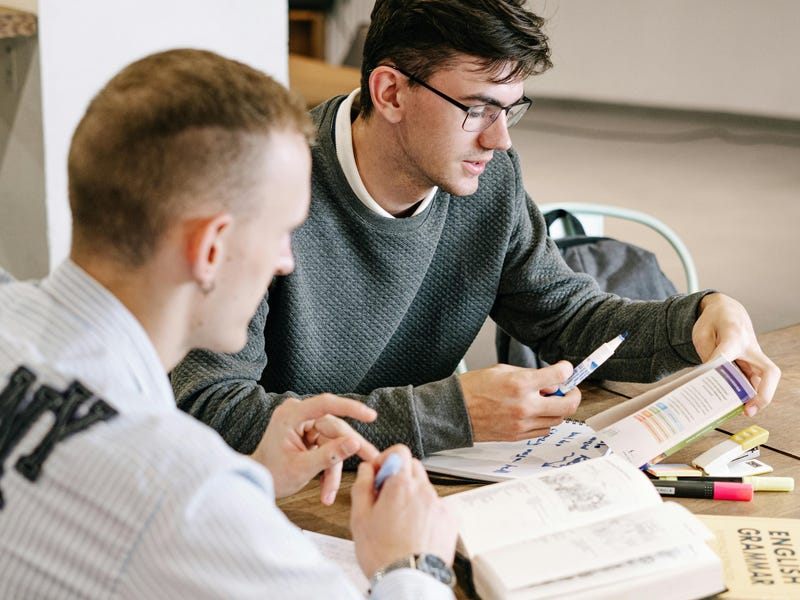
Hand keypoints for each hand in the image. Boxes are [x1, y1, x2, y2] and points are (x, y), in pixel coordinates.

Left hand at [251, 393, 378, 503]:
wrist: (256, 481)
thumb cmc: (272, 474)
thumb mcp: (302, 469)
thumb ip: (329, 455)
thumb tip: (355, 443)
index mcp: (291, 415)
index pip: (326, 404)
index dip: (351, 408)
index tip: (371, 416)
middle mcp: (298, 414)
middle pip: (335, 428)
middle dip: (349, 450)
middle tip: (373, 459)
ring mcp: (303, 423)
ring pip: (334, 442)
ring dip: (334, 469)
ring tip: (328, 495)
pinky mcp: (309, 433)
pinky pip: (328, 447)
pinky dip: (328, 467)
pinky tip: (325, 489)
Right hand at [350, 445, 456, 577]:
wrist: (409, 582)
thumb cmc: (384, 555)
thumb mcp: (360, 519)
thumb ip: (362, 486)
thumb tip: (366, 470)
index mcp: (401, 485)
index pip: (399, 451)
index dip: (386, 459)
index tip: (379, 474)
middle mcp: (424, 491)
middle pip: (413, 467)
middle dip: (399, 476)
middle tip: (386, 497)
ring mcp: (440, 505)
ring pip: (425, 488)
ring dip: (412, 496)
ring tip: (399, 521)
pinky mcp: (450, 521)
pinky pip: (437, 506)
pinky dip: (426, 512)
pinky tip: (415, 530)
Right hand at [458, 361, 580, 441]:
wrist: (455, 411)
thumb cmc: (473, 389)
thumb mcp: (502, 370)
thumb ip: (529, 374)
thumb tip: (549, 381)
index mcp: (520, 384)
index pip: (559, 376)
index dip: (567, 370)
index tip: (566, 369)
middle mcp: (525, 406)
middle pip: (567, 404)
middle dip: (573, 394)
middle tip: (569, 389)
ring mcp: (522, 424)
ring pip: (557, 419)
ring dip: (557, 409)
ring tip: (547, 401)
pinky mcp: (518, 436)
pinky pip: (543, 430)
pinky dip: (545, 421)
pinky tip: (536, 412)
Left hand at [693, 293, 780, 415]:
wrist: (727, 312)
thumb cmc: (714, 322)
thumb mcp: (702, 333)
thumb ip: (705, 354)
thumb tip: (709, 378)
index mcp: (733, 333)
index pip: (730, 348)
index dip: (721, 362)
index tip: (712, 375)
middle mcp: (750, 347)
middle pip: (768, 372)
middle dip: (762, 394)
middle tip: (747, 410)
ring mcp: (755, 357)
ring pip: (764, 381)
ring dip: (755, 398)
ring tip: (739, 412)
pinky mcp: (753, 365)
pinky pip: (755, 382)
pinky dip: (747, 394)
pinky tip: (735, 404)